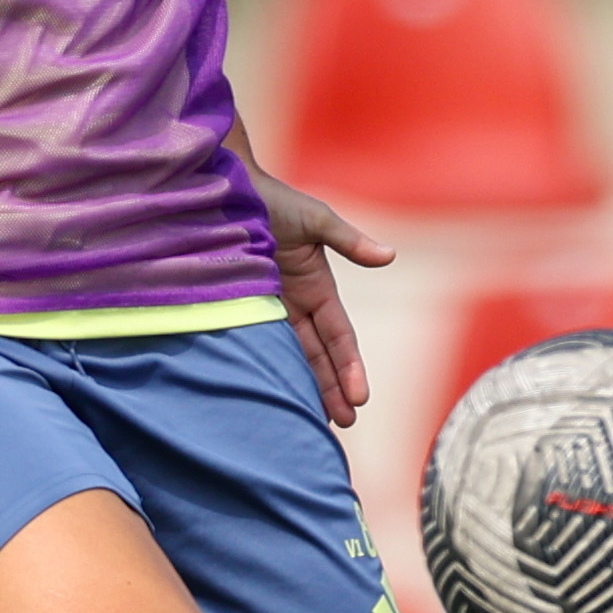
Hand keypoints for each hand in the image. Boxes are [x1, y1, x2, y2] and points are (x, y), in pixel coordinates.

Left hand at [254, 164, 393, 427]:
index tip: (360, 397)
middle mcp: (295, 302)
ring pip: (291, 356)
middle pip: (319, 355)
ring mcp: (266, 306)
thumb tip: (389, 256)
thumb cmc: (272, 199)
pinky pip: (256, 343)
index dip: (350, 367)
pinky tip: (270, 393)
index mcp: (317, 285)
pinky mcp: (238, 306)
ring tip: (315, 421)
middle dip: (333, 388)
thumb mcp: (315, 220)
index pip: (339, 337)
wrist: (223, 189)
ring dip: (305, 386)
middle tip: (345, 423)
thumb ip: (349, 241)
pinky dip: (267, 368)